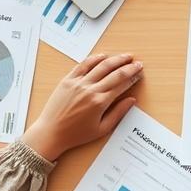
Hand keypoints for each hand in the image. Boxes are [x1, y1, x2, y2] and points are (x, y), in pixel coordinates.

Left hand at [21, 53, 142, 160]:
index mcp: (100, 102)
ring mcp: (78, 83)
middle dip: (129, 66)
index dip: (133, 77)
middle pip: (115, 72)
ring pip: (101, 65)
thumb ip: (119, 113)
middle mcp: (90, 90)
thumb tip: (131, 100)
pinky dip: (94, 59)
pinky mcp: (67, 81)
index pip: (122, 84)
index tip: (140, 73)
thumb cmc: (76, 134)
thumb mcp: (102, 128)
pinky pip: (83, 65)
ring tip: (125, 56)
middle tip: (138, 63)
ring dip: (116, 59)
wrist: (51, 133)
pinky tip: (103, 56)